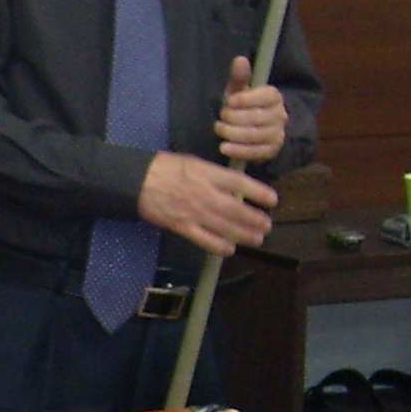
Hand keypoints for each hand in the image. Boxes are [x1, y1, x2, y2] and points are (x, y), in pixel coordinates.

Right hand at [137, 152, 276, 253]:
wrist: (137, 181)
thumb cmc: (165, 167)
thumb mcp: (194, 162)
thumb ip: (214, 174)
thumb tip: (234, 185)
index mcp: (209, 175)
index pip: (241, 184)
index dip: (259, 193)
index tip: (272, 200)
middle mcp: (206, 194)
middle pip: (237, 210)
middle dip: (256, 219)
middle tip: (267, 225)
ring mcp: (195, 213)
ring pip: (226, 228)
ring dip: (245, 235)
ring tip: (257, 239)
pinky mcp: (183, 227)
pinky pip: (205, 240)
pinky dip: (220, 246)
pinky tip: (230, 249)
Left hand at [214, 55, 286, 165]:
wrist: (251, 130)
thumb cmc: (242, 107)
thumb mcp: (239, 90)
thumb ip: (239, 77)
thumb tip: (239, 59)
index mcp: (274, 97)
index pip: (266, 96)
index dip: (247, 99)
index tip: (230, 101)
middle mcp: (280, 115)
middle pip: (258, 117)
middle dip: (235, 118)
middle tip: (220, 117)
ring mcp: (277, 134)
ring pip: (256, 135)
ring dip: (233, 133)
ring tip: (219, 129)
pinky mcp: (271, 151)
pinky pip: (256, 152)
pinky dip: (238, 151)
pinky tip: (224, 147)